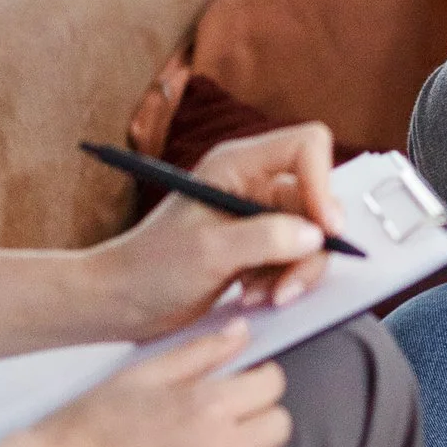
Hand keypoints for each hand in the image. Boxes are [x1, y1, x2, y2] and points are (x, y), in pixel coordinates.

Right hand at [0, 321, 290, 446]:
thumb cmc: (89, 424)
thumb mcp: (143, 374)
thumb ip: (201, 352)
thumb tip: (241, 334)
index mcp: (208, 408)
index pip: (273, 387)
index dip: (259, 378)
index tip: (242, 380)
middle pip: (277, 429)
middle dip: (257, 414)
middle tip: (222, 413)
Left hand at [86, 123, 346, 339]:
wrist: (122, 300)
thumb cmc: (150, 267)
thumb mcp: (210, 251)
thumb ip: (266, 238)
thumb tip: (316, 235)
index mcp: (237, 164)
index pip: (306, 146)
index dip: (323, 184)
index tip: (325, 230)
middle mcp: (252, 183)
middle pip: (316, 200)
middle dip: (309, 248)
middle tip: (286, 286)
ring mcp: (256, 216)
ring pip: (310, 236)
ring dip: (293, 272)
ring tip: (258, 297)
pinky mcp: (257, 246)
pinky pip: (294, 258)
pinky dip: (282, 281)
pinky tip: (252, 296)